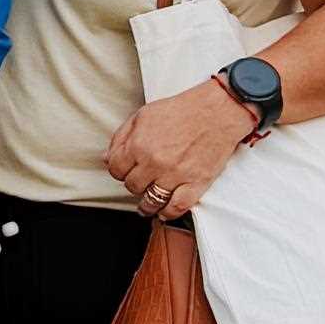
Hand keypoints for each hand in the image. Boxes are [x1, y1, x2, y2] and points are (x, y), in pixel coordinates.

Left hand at [104, 79, 258, 224]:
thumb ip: (121, 137)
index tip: (127, 171)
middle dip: (135, 183)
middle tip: (142, 180)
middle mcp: (154, 162)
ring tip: (148, 205)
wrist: (217, 111)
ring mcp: (175, 175)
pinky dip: (168, 213)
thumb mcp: (144, 115)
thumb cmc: (182, 110)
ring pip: (151, 201)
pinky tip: (164, 212)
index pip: (116, 170)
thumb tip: (107, 159)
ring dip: (147, 205)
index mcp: (139, 144)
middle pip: (132, 186)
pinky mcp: (195, 184)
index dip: (119, 171)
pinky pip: (176, 208)